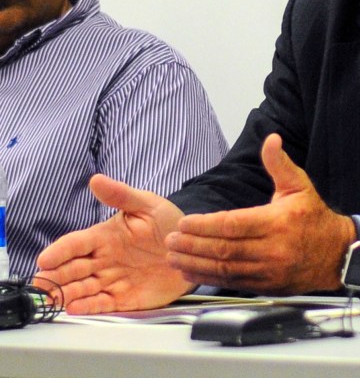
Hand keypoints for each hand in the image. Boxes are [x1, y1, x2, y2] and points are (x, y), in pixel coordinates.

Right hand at [35, 175, 191, 313]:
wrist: (191, 247)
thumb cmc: (167, 222)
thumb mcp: (147, 204)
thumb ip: (121, 195)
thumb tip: (96, 179)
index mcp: (105, 236)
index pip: (76, 243)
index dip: (60, 251)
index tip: (45, 259)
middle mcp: (104, 259)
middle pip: (72, 269)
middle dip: (54, 277)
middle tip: (40, 284)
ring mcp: (112, 279)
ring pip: (82, 288)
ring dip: (66, 293)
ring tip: (52, 299)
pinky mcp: (124, 298)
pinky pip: (102, 304)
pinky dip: (88, 307)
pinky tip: (74, 308)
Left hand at [164, 133, 355, 293]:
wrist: (336, 253)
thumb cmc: (314, 218)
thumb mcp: (299, 185)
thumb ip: (279, 164)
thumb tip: (271, 139)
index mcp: (278, 222)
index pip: (234, 224)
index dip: (206, 225)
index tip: (185, 222)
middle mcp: (273, 248)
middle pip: (225, 249)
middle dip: (194, 244)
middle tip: (171, 239)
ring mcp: (269, 271)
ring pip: (225, 269)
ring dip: (196, 263)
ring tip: (174, 255)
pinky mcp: (266, 286)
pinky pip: (232, 283)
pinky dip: (208, 278)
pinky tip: (191, 271)